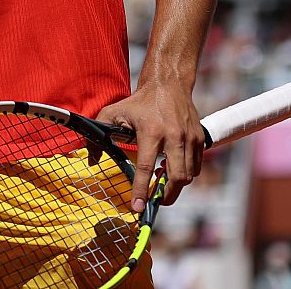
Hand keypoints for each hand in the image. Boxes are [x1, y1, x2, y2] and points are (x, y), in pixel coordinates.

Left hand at [96, 82, 201, 207]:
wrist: (169, 84)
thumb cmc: (140, 101)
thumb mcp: (114, 112)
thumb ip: (99, 134)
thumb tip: (91, 160)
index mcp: (151, 132)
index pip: (146, 167)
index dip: (141, 190)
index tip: (137, 207)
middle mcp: (174, 136)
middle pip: (177, 177)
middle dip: (167, 196)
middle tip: (156, 201)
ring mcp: (190, 138)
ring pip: (188, 175)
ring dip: (176, 185)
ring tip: (162, 181)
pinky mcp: (200, 139)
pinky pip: (196, 167)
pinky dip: (186, 174)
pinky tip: (172, 168)